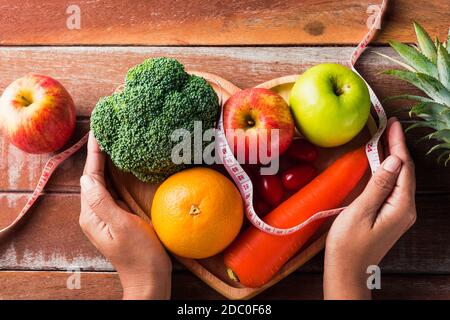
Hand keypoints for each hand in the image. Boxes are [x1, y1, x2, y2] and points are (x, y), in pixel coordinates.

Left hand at [79, 132, 171, 299]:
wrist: (149, 278)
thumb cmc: (139, 254)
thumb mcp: (121, 226)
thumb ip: (103, 202)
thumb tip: (87, 177)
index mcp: (92, 214)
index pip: (91, 177)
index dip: (95, 153)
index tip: (98, 131)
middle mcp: (94, 213)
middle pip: (93, 177)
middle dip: (98, 153)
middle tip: (104, 129)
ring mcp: (105, 215)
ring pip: (102, 182)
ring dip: (104, 162)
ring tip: (110, 141)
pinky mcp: (116, 217)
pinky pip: (111, 189)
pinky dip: (113, 174)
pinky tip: (120, 166)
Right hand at [324, 118, 415, 299]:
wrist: (347, 271)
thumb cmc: (348, 244)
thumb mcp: (360, 212)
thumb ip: (378, 186)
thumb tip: (392, 161)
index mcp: (401, 207)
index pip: (403, 167)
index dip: (398, 144)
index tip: (393, 124)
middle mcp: (406, 209)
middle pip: (405, 171)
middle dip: (398, 147)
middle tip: (389, 126)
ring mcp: (400, 214)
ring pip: (401, 179)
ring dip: (394, 158)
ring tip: (385, 139)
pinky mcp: (391, 216)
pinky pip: (394, 187)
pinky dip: (389, 171)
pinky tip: (381, 164)